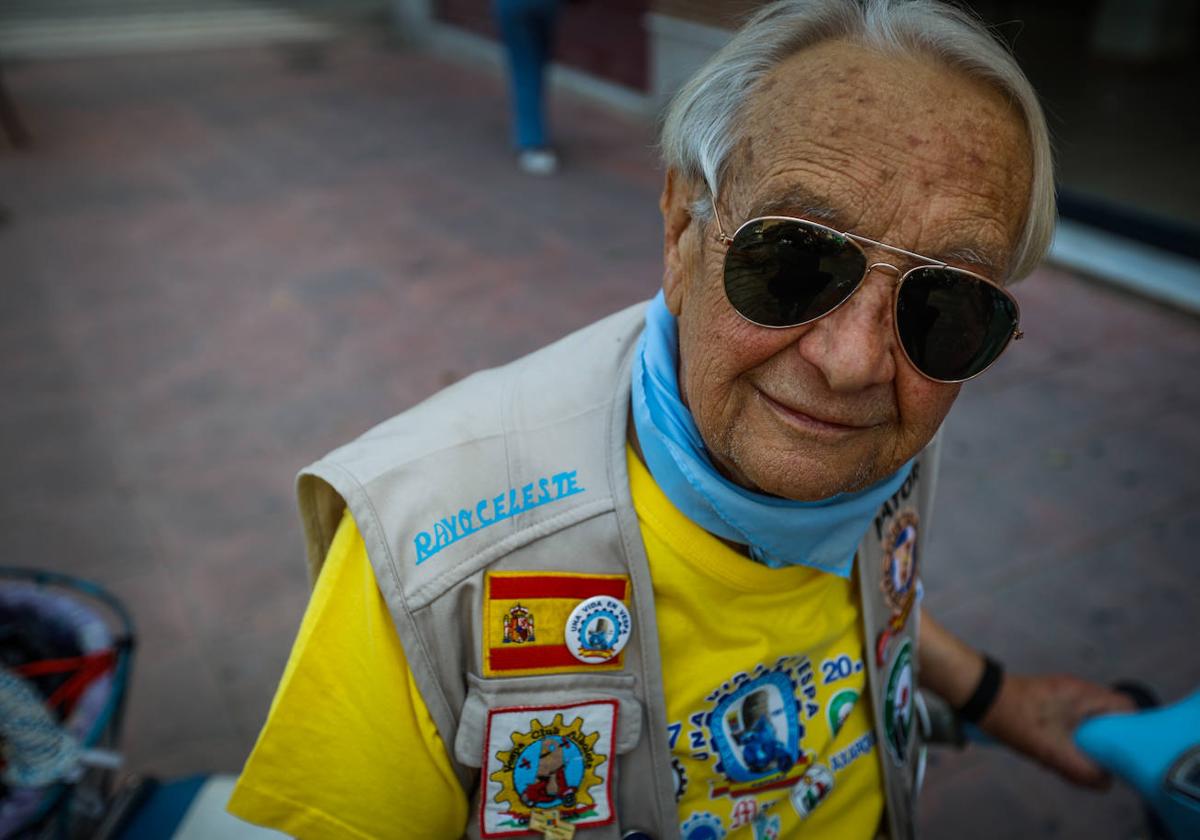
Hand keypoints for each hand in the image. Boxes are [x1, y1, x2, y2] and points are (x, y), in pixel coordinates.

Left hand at [979, 673, 1136, 787]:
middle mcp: (1078, 688)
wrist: (979, 698)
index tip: (1125, 752)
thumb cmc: (1016, 719)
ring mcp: (1062, 691)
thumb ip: (1083, 771)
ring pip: (1086, 721)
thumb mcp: (1052, 752)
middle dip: (1103, 742)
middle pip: (1108, 718)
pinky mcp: (1048, 698)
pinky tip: (1049, 749)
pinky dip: (1065, 736)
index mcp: (1086, 694)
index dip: (1133, 731)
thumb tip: (1105, 782)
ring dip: (1081, 741)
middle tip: (1091, 759)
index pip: (1128, 708)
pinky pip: (1068, 719)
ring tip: (1066, 756)